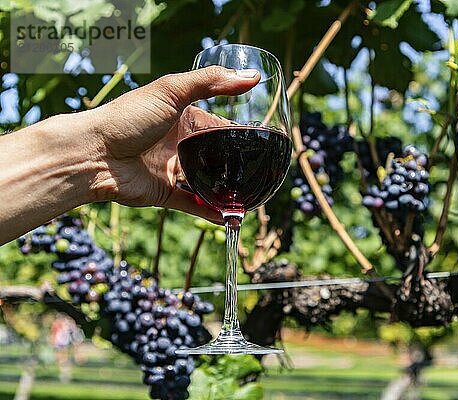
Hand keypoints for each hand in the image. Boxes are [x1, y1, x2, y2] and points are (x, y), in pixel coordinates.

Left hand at [87, 67, 258, 222]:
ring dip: (227, 191)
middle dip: (236, 166)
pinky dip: (211, 211)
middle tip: (261, 173)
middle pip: (216, 157)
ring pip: (207, 182)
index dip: (241, 135)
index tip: (264, 143)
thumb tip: (253, 78)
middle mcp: (180, 145)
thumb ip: (212, 82)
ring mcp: (172, 170)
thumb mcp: (172, 90)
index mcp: (183, 119)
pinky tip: (230, 217)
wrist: (92, 154)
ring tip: (251, 197)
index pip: (220, 127)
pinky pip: (193, 204)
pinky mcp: (164, 194)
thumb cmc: (128, 117)